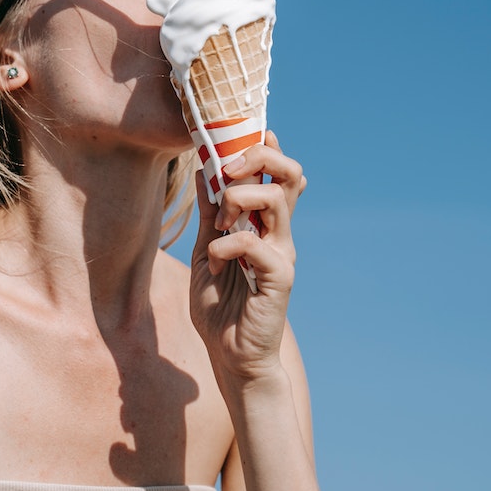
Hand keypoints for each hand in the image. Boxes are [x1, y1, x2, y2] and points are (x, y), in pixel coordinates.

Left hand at [189, 131, 306, 380]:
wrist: (230, 357)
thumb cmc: (221, 306)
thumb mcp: (205, 250)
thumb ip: (209, 214)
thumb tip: (201, 171)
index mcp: (263, 224)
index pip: (277, 173)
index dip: (265, 147)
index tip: (242, 133)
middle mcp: (279, 233)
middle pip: (289, 173)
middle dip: (258, 157)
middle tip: (227, 169)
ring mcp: (282, 254)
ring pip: (276, 199)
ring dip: (239, 198)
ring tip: (219, 223)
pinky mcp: (280, 278)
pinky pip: (254, 244)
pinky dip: (225, 245)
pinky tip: (214, 264)